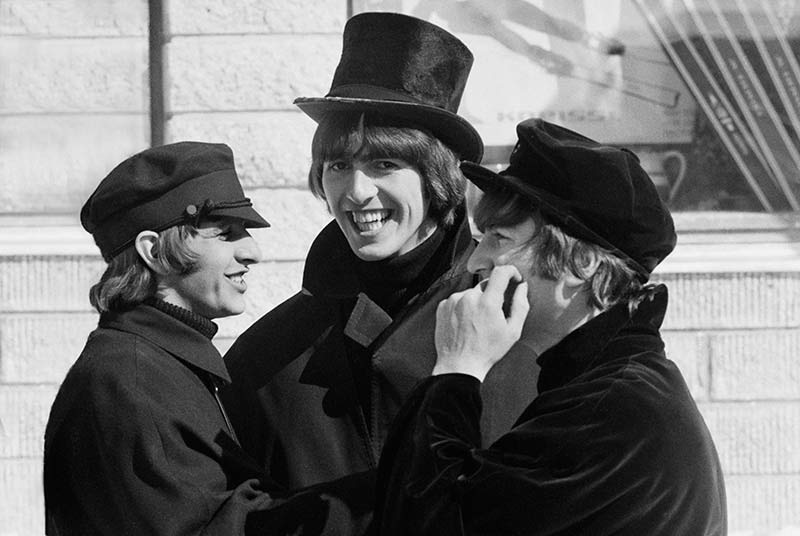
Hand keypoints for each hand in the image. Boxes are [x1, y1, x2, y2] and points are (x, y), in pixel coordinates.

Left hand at [433, 265, 528, 381]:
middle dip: (493, 295)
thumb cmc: (487, 351)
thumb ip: (521, 305)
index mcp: (488, 302)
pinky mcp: (442, 306)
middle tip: (493, 314)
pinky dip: (463, 307)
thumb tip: (522, 287)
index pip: (501, 272)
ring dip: (477, 301)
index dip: (511, 271)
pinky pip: (458, 299)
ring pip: (471, 293)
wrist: (459, 365)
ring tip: (477, 323)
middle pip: (486, 284)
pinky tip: (465, 323)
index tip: (514, 278)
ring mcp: (453, 301)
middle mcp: (469, 297)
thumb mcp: (513, 331)